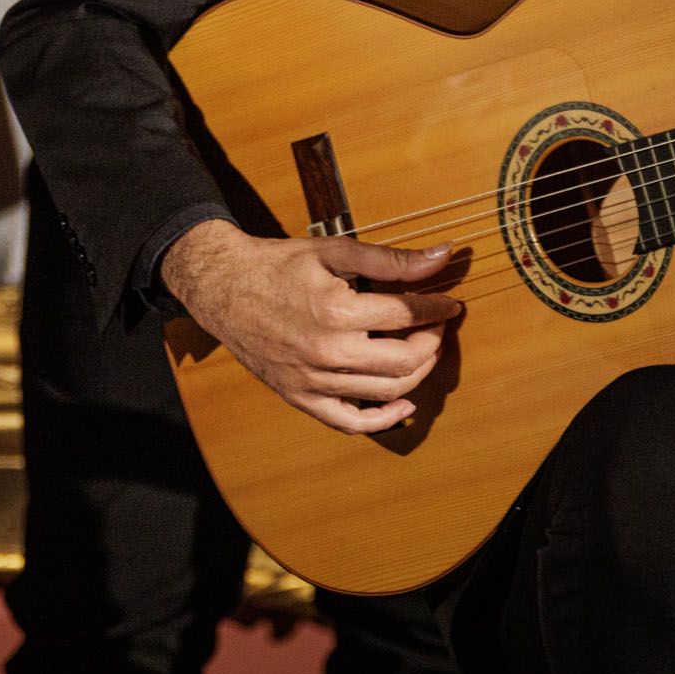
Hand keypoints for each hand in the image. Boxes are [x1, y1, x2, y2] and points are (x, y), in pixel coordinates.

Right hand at [159, 218, 459, 435]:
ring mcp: (313, 381)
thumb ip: (390, 259)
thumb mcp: (333, 251)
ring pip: (386, 392)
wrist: (224, 287)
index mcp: (337, 311)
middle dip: (432, 341)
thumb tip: (442, 256)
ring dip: (417, 373)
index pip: (407, 315)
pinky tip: (403, 403)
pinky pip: (350, 423)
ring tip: (423, 352)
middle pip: (405, 360)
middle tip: (436, 325)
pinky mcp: (300, 398)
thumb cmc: (279, 265)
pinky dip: (384, 419)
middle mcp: (328, 352)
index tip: (451, 304)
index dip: (437, 309)